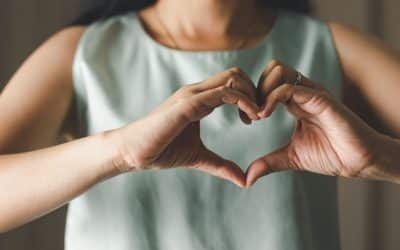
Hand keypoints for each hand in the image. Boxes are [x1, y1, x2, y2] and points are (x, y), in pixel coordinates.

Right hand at [112, 67, 259, 186]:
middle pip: (236, 74)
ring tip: (257, 117)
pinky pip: (223, 92)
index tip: (254, 119)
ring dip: (252, 95)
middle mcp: (197, 92)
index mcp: (199, 99)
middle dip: (255, 91)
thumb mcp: (198, 157)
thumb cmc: (161, 151)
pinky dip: (242, 101)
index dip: (249, 97)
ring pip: (232, 78)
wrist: (132, 153)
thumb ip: (221, 165)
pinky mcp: (188, 103)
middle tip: (260, 115)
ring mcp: (191, 95)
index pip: (232, 83)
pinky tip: (249, 118)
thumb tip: (244, 180)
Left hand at [245, 60, 384, 186]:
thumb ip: (269, 162)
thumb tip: (248, 178)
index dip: (253, 97)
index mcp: (296, 102)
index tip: (247, 120)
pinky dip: (271, 99)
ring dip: (262, 90)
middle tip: (251, 114)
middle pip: (272, 69)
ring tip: (259, 115)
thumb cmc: (331, 155)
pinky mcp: (319, 98)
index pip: (268, 83)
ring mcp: (311, 93)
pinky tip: (264, 116)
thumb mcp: (291, 158)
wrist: (359, 161)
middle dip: (255, 88)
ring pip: (278, 70)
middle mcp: (303, 92)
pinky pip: (289, 88)